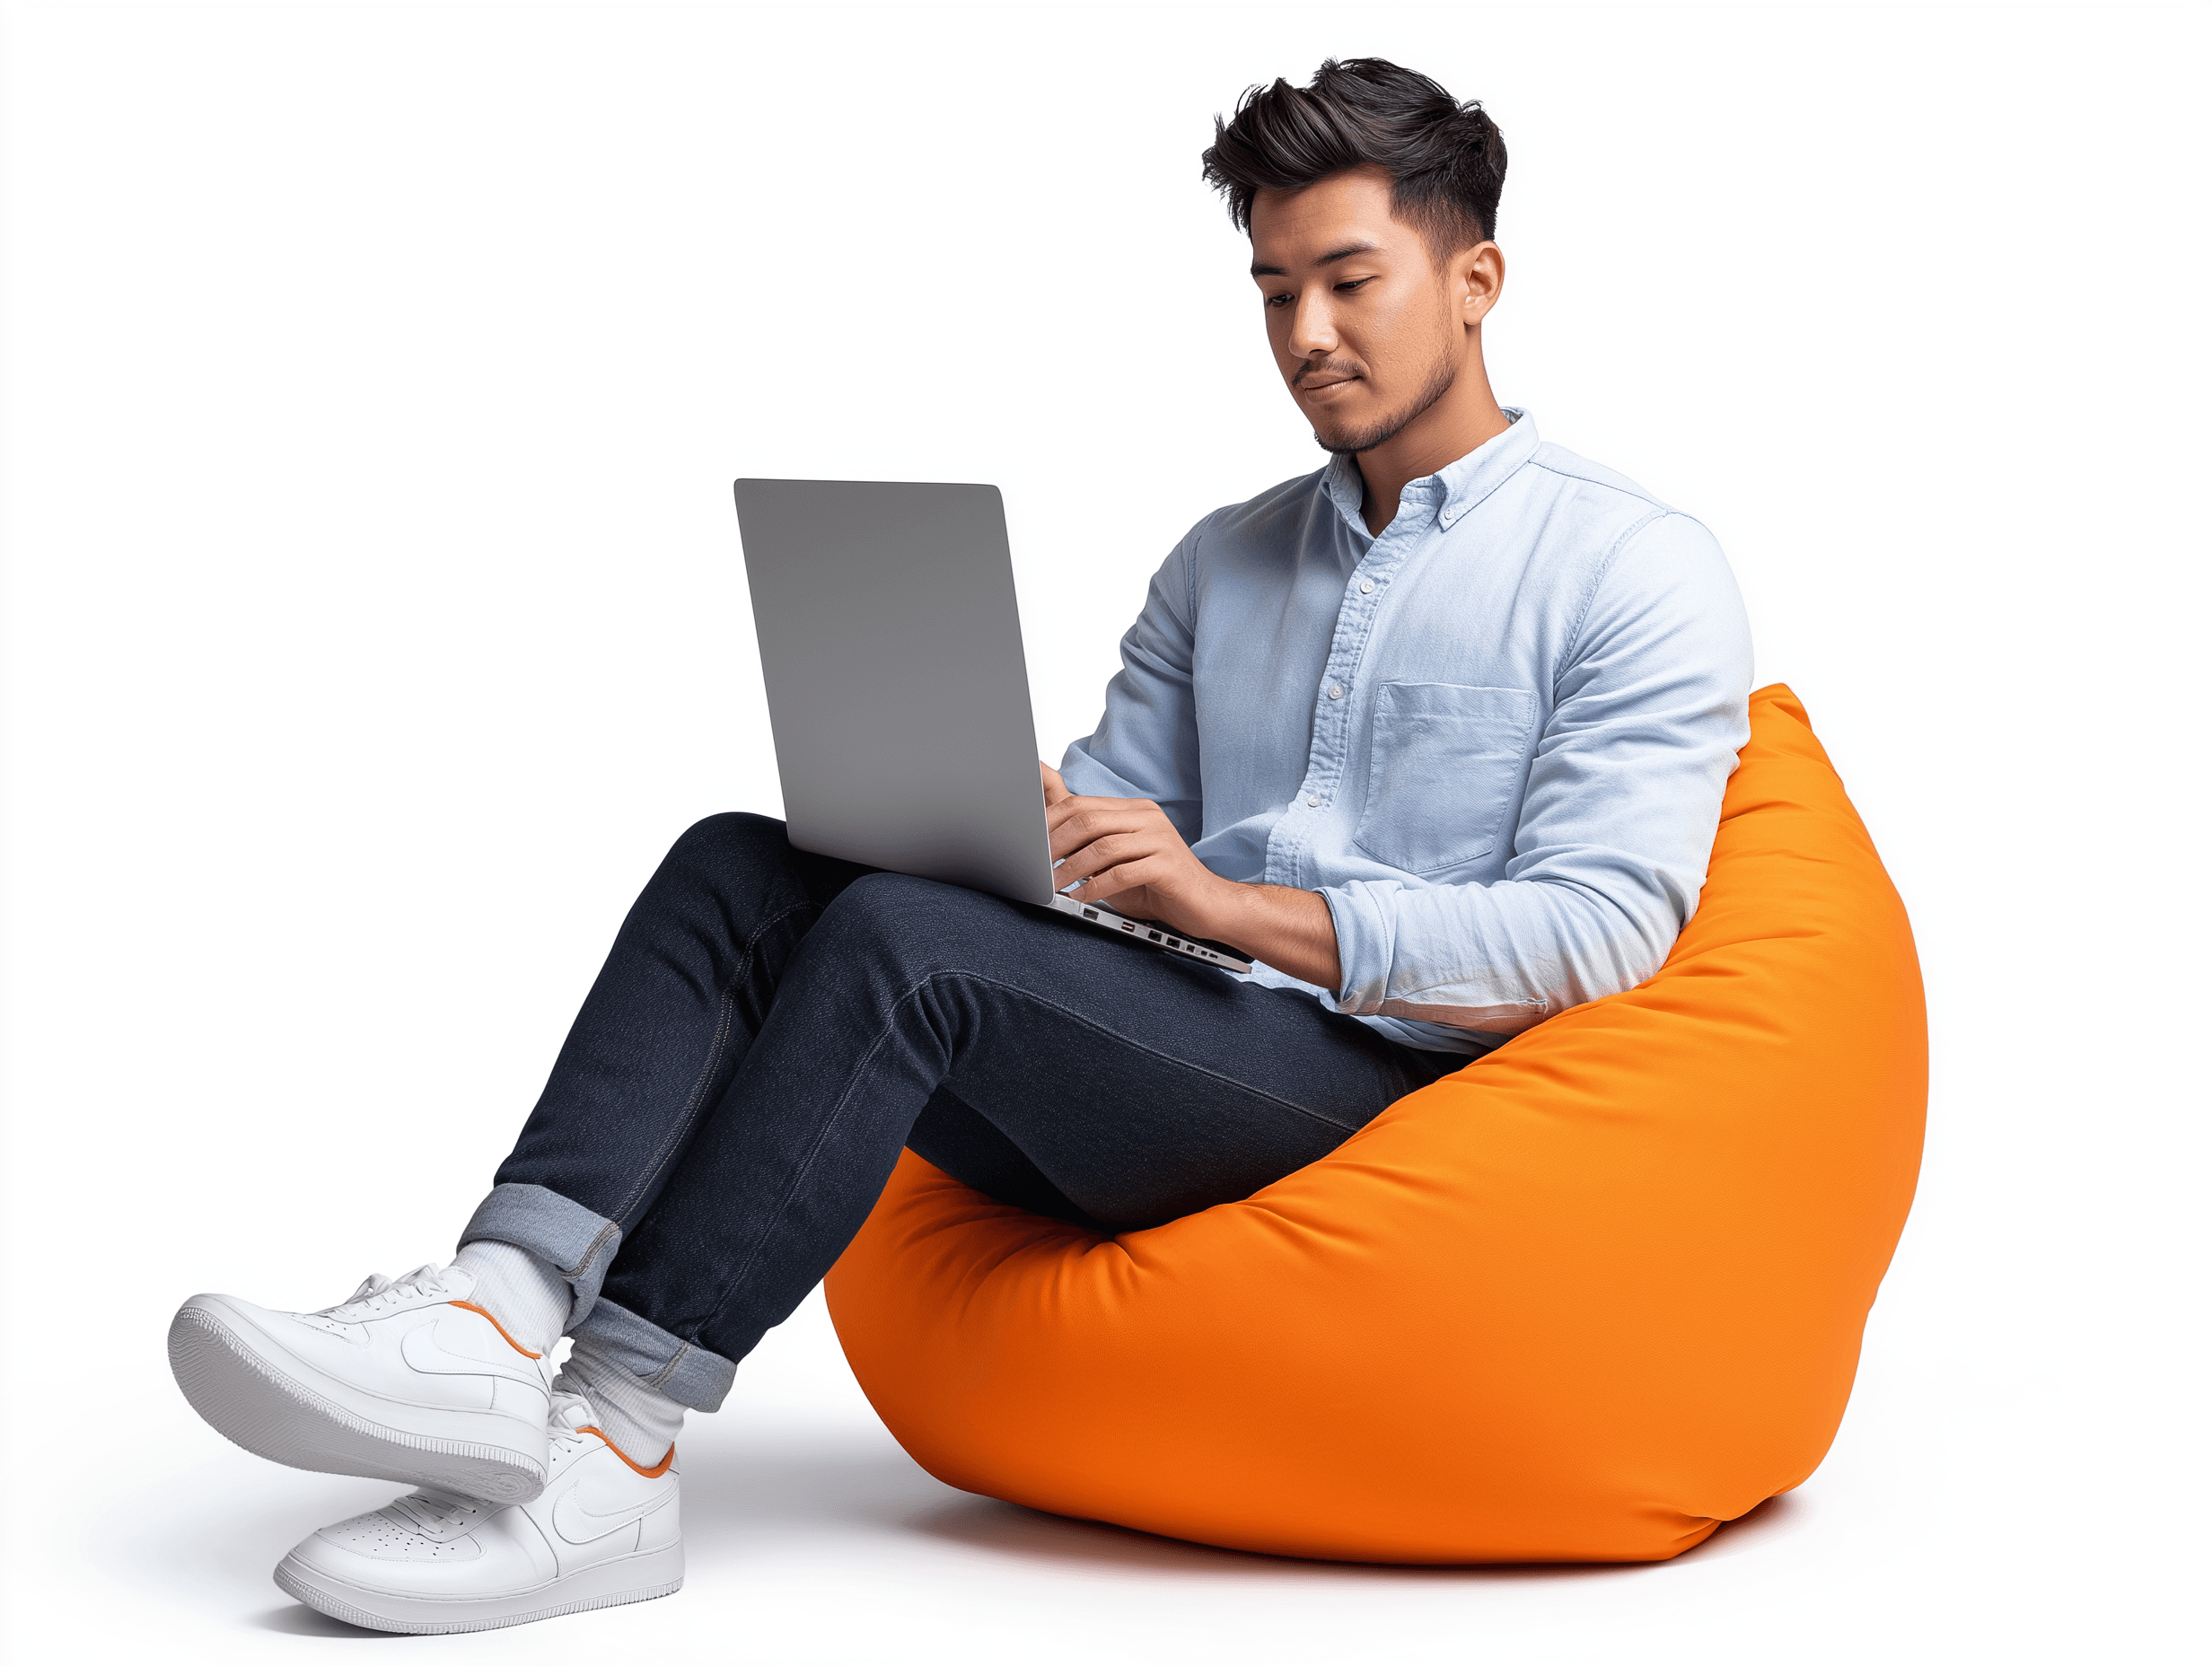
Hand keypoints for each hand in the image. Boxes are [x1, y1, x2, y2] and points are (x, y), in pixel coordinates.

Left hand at [1037, 763, 1343, 988]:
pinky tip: (1082, 898)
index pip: (1080, 804)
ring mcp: (1159, 839)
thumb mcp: (1116, 857)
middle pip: (1087, 821)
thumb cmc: (1157, 884)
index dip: (1048, 823)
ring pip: (1102, 846)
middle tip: (1035, 868)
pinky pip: (1122, 872)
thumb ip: (1087, 838)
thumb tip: (1047, 819)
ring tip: (1053, 886)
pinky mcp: (1168, 865)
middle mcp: (1146, 817)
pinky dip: (1096, 887)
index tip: (1026, 844)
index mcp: (1132, 809)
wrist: (1208, 905)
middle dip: (1054, 845)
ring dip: (1071, 869)